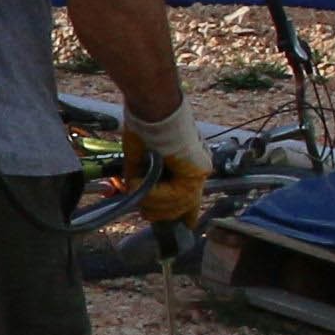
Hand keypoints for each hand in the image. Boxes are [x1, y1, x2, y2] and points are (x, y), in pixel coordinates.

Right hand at [122, 104, 210, 227]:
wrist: (154, 106)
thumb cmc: (146, 123)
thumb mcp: (141, 157)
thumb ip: (143, 179)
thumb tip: (135, 194)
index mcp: (188, 164)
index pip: (189, 199)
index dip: (179, 215)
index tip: (174, 228)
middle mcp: (199, 169)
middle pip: (184, 208)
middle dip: (160, 214)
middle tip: (144, 213)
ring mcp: (200, 171)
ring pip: (176, 205)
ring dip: (152, 201)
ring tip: (135, 185)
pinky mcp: (196, 172)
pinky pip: (174, 196)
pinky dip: (154, 193)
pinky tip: (141, 180)